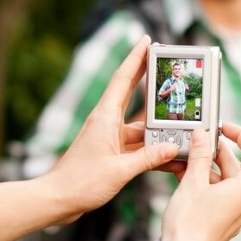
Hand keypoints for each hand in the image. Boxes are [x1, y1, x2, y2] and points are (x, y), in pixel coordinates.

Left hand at [35, 36, 178, 223]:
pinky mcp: (111, 152)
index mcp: (105, 117)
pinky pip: (138, 145)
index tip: (146, 39)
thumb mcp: (121, 171)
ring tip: (182, 126)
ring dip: (159, 129)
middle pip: (132, 93)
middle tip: (167, 65)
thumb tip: (174, 147)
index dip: (136, 57)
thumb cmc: (81, 183)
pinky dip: (152, 149)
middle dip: (149, 78)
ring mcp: (109, 137)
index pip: (123, 79)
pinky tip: (169, 156)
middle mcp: (107, 122)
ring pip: (140, 126)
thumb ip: (149, 158)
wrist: (58, 200)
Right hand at [159, 122, 240, 240]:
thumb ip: (200, 155)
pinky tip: (185, 175)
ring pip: (224, 180)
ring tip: (185, 158)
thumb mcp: (193, 181)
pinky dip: (205, 183)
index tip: (223, 127)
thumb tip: (202, 135)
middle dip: (215, 151)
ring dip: (205, 167)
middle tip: (197, 140)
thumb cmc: (189, 222)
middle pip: (236, 165)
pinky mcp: (224, 220)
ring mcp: (236, 212)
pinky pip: (219, 194)